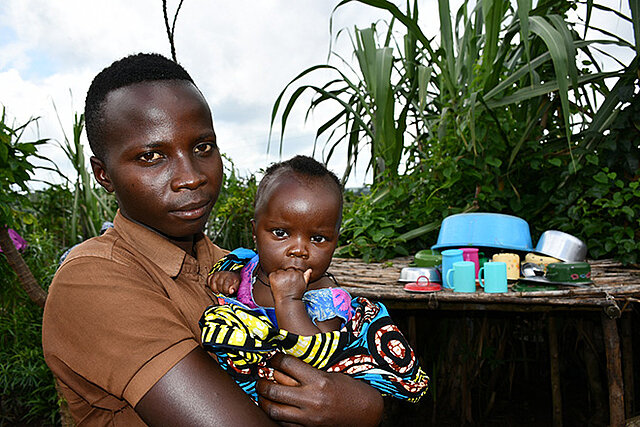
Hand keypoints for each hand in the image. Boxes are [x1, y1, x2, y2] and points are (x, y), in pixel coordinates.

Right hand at [208, 271, 240, 294]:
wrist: (233, 275)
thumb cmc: (235, 281)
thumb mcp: (238, 284)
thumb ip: (235, 288)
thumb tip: (231, 291)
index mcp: (230, 276)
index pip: (226, 283)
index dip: (226, 290)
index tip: (228, 293)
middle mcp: (223, 273)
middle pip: (219, 283)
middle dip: (221, 290)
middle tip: (224, 292)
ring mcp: (217, 273)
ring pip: (212, 281)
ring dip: (215, 288)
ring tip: (218, 291)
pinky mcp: (213, 274)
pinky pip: (208, 279)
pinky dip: (210, 284)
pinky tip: (214, 287)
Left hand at [256, 353, 382, 425]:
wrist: (366, 412)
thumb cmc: (351, 389)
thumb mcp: (331, 374)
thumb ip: (309, 371)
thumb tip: (286, 365)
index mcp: (318, 380)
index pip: (287, 365)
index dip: (275, 359)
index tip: (271, 358)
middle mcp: (312, 398)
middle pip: (275, 389)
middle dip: (262, 383)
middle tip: (260, 379)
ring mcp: (309, 417)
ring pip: (275, 410)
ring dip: (265, 401)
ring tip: (263, 395)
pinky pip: (285, 424)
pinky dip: (277, 416)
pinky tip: (275, 409)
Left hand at [268, 268, 311, 301]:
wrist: (287, 303)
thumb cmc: (296, 294)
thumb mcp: (303, 285)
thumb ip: (306, 276)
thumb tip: (310, 270)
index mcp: (298, 273)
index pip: (293, 270)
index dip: (291, 277)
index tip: (291, 283)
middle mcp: (290, 272)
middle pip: (286, 270)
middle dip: (285, 276)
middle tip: (286, 285)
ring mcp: (281, 275)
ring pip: (279, 272)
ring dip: (279, 277)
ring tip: (281, 286)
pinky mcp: (273, 277)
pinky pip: (272, 274)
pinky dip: (273, 279)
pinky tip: (276, 285)